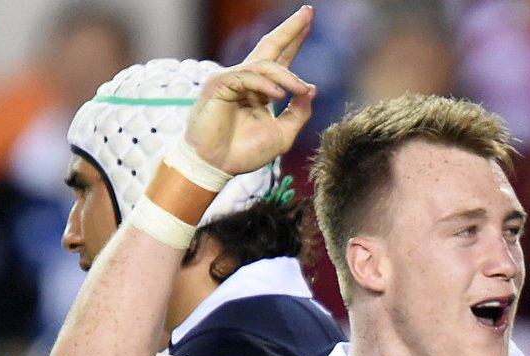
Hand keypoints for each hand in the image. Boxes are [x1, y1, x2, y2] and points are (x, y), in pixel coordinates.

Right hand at [185, 6, 316, 176]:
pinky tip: (280, 95)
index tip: (309, 21)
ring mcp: (231, 79)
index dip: (294, 41)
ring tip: (300, 89)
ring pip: (265, 66)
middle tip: (308, 12)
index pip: (280, 58)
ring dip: (287, 76)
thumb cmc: (244, 152)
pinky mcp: (219, 85)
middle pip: (270, 46)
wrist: (217, 166)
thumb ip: (299, 114)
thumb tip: (312, 89)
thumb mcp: (282, 134)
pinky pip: (248, 77)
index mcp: (261, 89)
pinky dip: (266, 84)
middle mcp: (247, 80)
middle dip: (290, 30)